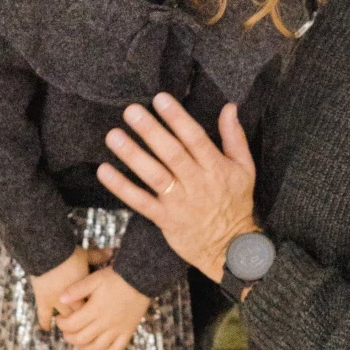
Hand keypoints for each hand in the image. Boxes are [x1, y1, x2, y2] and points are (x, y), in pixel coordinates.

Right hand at [31, 246, 91, 332]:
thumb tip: (111, 250)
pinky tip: (46, 329)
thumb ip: (98, 256)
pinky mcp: (43, 300)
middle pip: (80, 316)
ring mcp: (56, 301)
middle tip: (87, 324)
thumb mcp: (86, 255)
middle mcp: (72, 299)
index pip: (92, 307)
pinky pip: (44, 315)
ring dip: (67, 322)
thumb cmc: (69, 255)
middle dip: (83, 321)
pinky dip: (45, 322)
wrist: (48, 255)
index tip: (98, 313)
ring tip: (70, 328)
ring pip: (64, 317)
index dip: (95, 311)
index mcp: (84, 291)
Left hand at [55, 264, 149, 349]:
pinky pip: (114, 349)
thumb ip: (76, 289)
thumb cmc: (116, 278)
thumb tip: (61, 299)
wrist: (141, 280)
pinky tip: (96, 348)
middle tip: (66, 331)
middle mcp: (106, 323)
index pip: (72, 325)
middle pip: (81, 339)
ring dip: (83, 347)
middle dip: (69, 337)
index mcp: (95, 310)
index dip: (61, 325)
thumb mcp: (95, 279)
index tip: (59, 319)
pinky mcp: (127, 332)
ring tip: (77, 340)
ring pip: (96, 348)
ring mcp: (118, 330)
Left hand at [98, 95, 258, 283]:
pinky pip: (140, 202)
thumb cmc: (236, 204)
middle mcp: (197, 183)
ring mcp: (179, 202)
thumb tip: (229, 107)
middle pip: (172, 154)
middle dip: (151, 131)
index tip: (160, 99)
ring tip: (113, 136)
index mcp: (216, 168)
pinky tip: (104, 171)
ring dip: (133, 155)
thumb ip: (234, 137)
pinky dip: (122, 188)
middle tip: (131, 111)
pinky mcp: (165, 219)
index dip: (177, 118)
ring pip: (154, 176)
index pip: (195, 138)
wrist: (230, 249)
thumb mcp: (244, 169)